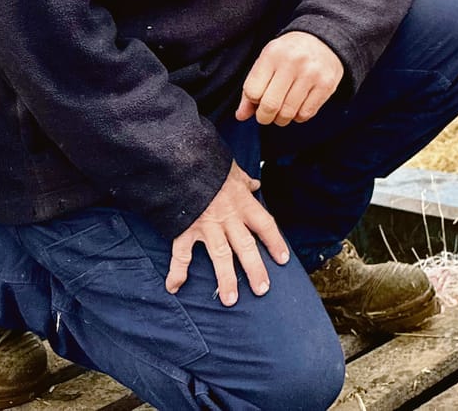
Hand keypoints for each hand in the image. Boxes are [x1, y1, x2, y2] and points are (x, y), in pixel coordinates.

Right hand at [167, 161, 288, 304]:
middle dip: (255, 269)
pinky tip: (174, 287)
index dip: (275, 242)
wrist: (182, 159)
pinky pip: (181, 254)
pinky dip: (176, 271)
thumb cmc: (210, 164)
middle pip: (246, 247)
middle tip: (262, 289)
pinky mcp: (184, 228)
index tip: (283, 259)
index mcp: (242, 202)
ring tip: (230, 300)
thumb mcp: (232, 170)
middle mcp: (228, 217)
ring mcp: (206, 225)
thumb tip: (255, 184)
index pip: (265, 224)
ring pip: (220, 256)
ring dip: (225, 279)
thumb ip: (245, 181)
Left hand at [235, 30, 343, 125]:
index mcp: (273, 54)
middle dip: (264, 117)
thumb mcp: (266, 61)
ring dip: (281, 119)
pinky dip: (298, 117)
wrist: (323, 39)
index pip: (253, 92)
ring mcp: (311, 74)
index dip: (252, 102)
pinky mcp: (326, 85)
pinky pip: (305, 114)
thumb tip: (241, 116)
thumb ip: (251, 88)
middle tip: (267, 114)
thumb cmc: (289, 53)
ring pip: (288, 113)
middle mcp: (292, 62)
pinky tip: (298, 106)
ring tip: (282, 111)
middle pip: (270, 105)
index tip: (258, 100)